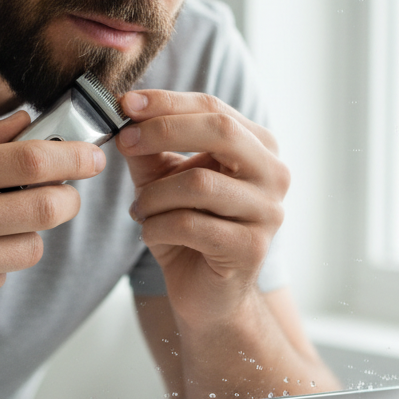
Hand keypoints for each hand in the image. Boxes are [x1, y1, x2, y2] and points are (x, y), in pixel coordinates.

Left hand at [116, 90, 287, 328]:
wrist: (207, 296)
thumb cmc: (189, 233)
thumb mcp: (164, 182)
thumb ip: (150, 149)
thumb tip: (125, 113)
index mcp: (259, 148)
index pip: (214, 108)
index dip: (168, 102)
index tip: (125, 103)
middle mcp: (273, 174)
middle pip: (220, 130)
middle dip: (163, 131)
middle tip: (125, 142)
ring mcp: (267, 212)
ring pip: (199, 183)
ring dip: (154, 195)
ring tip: (141, 210)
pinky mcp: (251, 248)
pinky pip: (191, 224)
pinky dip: (158, 227)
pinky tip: (152, 234)